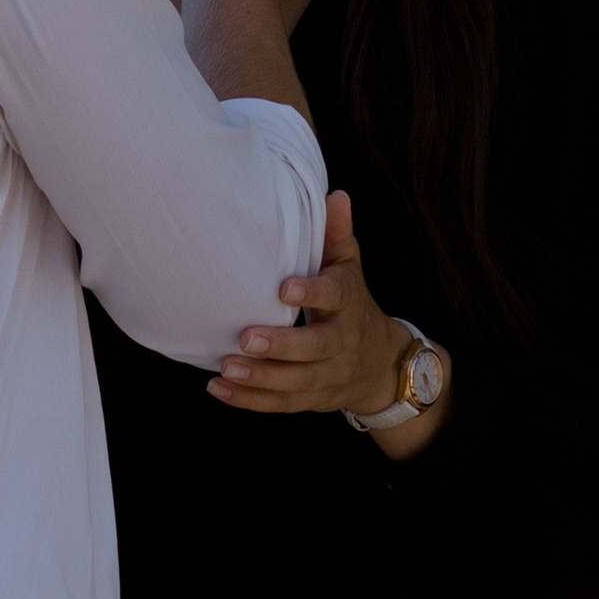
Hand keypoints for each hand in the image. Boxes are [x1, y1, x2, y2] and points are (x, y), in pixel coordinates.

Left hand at [207, 192, 420, 421]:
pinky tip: (219, 389)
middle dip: (281, 346)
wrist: (379, 362)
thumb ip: (337, 234)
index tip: (283, 289)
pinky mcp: (312, 398)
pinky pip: (282, 403)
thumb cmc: (351, 300)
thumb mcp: (348, 265)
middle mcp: (342, 342)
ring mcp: (329, 375)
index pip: (335, 296)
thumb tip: (336, 195)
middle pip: (315, 348)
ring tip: (225, 367)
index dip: (312, 293)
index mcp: (348, 302)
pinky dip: (250, 400)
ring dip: (260, 378)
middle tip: (246, 337)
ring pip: (297, 382)